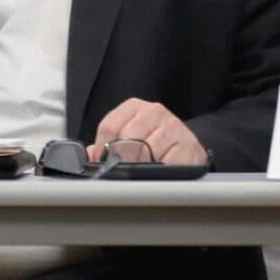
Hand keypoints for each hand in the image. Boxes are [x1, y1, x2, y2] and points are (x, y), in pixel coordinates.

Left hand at [91, 98, 208, 164]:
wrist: (184, 146)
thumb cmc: (151, 142)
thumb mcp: (126, 135)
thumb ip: (106, 143)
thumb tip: (90, 156)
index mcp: (134, 107)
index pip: (110, 126)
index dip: (102, 149)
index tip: (104, 160)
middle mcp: (155, 112)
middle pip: (127, 139)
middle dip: (120, 160)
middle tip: (121, 170)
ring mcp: (174, 128)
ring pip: (146, 152)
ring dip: (140, 167)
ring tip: (140, 172)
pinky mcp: (190, 147)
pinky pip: (167, 164)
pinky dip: (159, 173)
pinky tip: (159, 172)